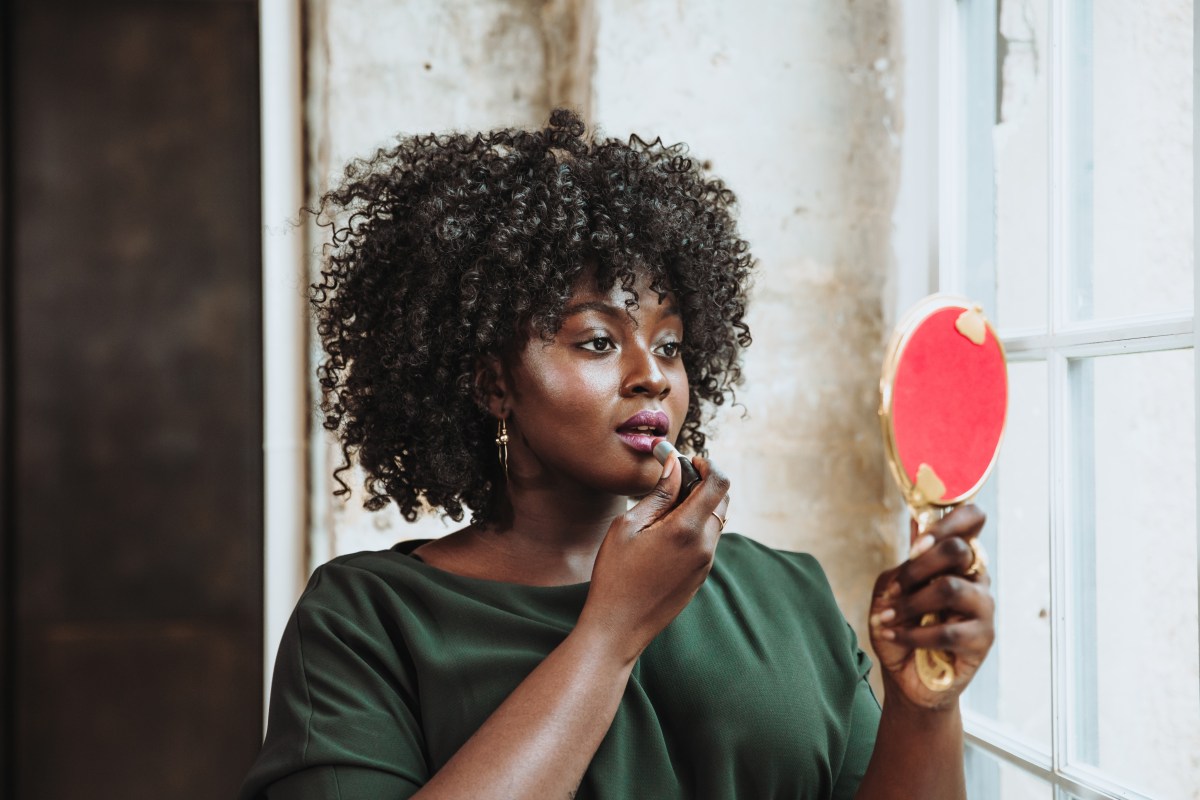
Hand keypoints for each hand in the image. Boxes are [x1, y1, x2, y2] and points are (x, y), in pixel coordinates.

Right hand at [577, 453, 730, 664]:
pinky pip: (707, 541)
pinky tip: (666, 532)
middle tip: (673, 480)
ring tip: (664, 508)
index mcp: (687, 530)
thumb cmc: (615, 575)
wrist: (618, 628)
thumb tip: (674, 466)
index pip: (719, 483)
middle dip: (703, 483)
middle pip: (722, 501)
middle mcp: (705, 547)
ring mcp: (705, 564)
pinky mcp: (700, 577)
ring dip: (699, 506)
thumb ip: (658, 494)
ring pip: (715, 521)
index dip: (708, 465)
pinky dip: (695, 526)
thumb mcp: (628, 526)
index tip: (688, 461)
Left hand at [867, 505, 994, 709]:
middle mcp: (975, 576)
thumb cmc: (901, 626)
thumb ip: (903, 566)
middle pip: (958, 549)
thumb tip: (916, 530)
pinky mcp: (982, 639)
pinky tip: (895, 636)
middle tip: (894, 589)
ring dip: (910, 603)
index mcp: (956, 557)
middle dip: (916, 567)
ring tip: (887, 619)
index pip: (972, 519)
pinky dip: (913, 634)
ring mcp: (983, 607)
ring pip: (950, 587)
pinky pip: (948, 630)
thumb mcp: (890, 591)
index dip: (946, 522)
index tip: (916, 544)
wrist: (905, 675)